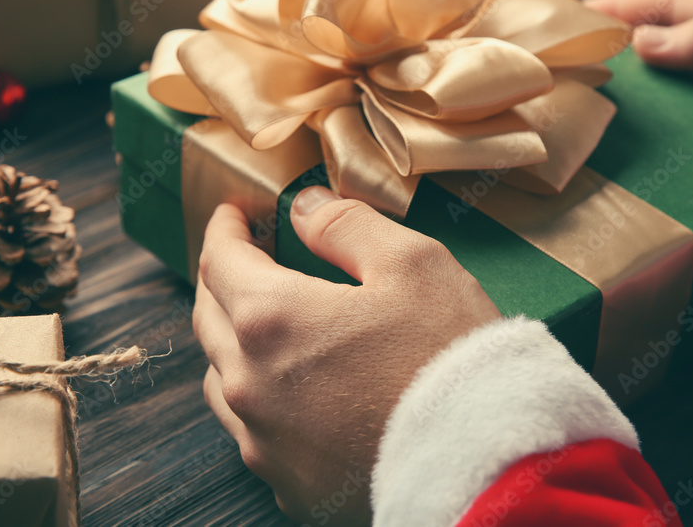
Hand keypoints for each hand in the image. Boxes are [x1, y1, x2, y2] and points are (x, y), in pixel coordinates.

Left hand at [193, 187, 501, 525]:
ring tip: (263, 326)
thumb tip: (305, 208)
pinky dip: (262, 401)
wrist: (483, 463)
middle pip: (209, 318)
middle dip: (222, 279)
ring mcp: (265, 442)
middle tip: (246, 259)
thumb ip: (346, 225)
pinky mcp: (289, 484)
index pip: (219, 260)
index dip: (225, 228)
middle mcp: (251, 384)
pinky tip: (294, 392)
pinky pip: (253, 433)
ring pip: (222, 379)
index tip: (234, 213)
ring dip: (232, 343)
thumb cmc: (449, 357)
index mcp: (271, 319)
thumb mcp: (411, 262)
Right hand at [584, 0, 692, 139]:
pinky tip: (652, 161)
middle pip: (675, 50)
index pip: (675, 8)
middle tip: (578, 71)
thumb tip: (642, 41)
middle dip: (626, 55)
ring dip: (647, 105)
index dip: (626, 8)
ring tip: (599, 118)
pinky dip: (674, 145)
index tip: (576, 15)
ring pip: (686, 97)